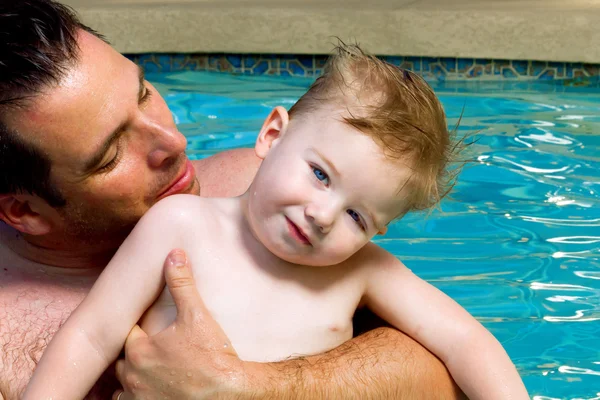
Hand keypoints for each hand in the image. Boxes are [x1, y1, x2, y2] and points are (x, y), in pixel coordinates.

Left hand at [112, 249, 250, 399]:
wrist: (229, 392)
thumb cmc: (212, 355)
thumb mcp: (197, 314)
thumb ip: (182, 283)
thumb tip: (174, 255)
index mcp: (140, 350)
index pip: (127, 333)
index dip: (139, 329)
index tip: (151, 327)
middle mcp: (134, 377)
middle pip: (124, 360)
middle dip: (136, 353)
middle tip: (155, 348)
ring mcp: (140, 398)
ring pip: (124, 385)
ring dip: (134, 377)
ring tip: (152, 370)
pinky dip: (139, 396)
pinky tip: (155, 389)